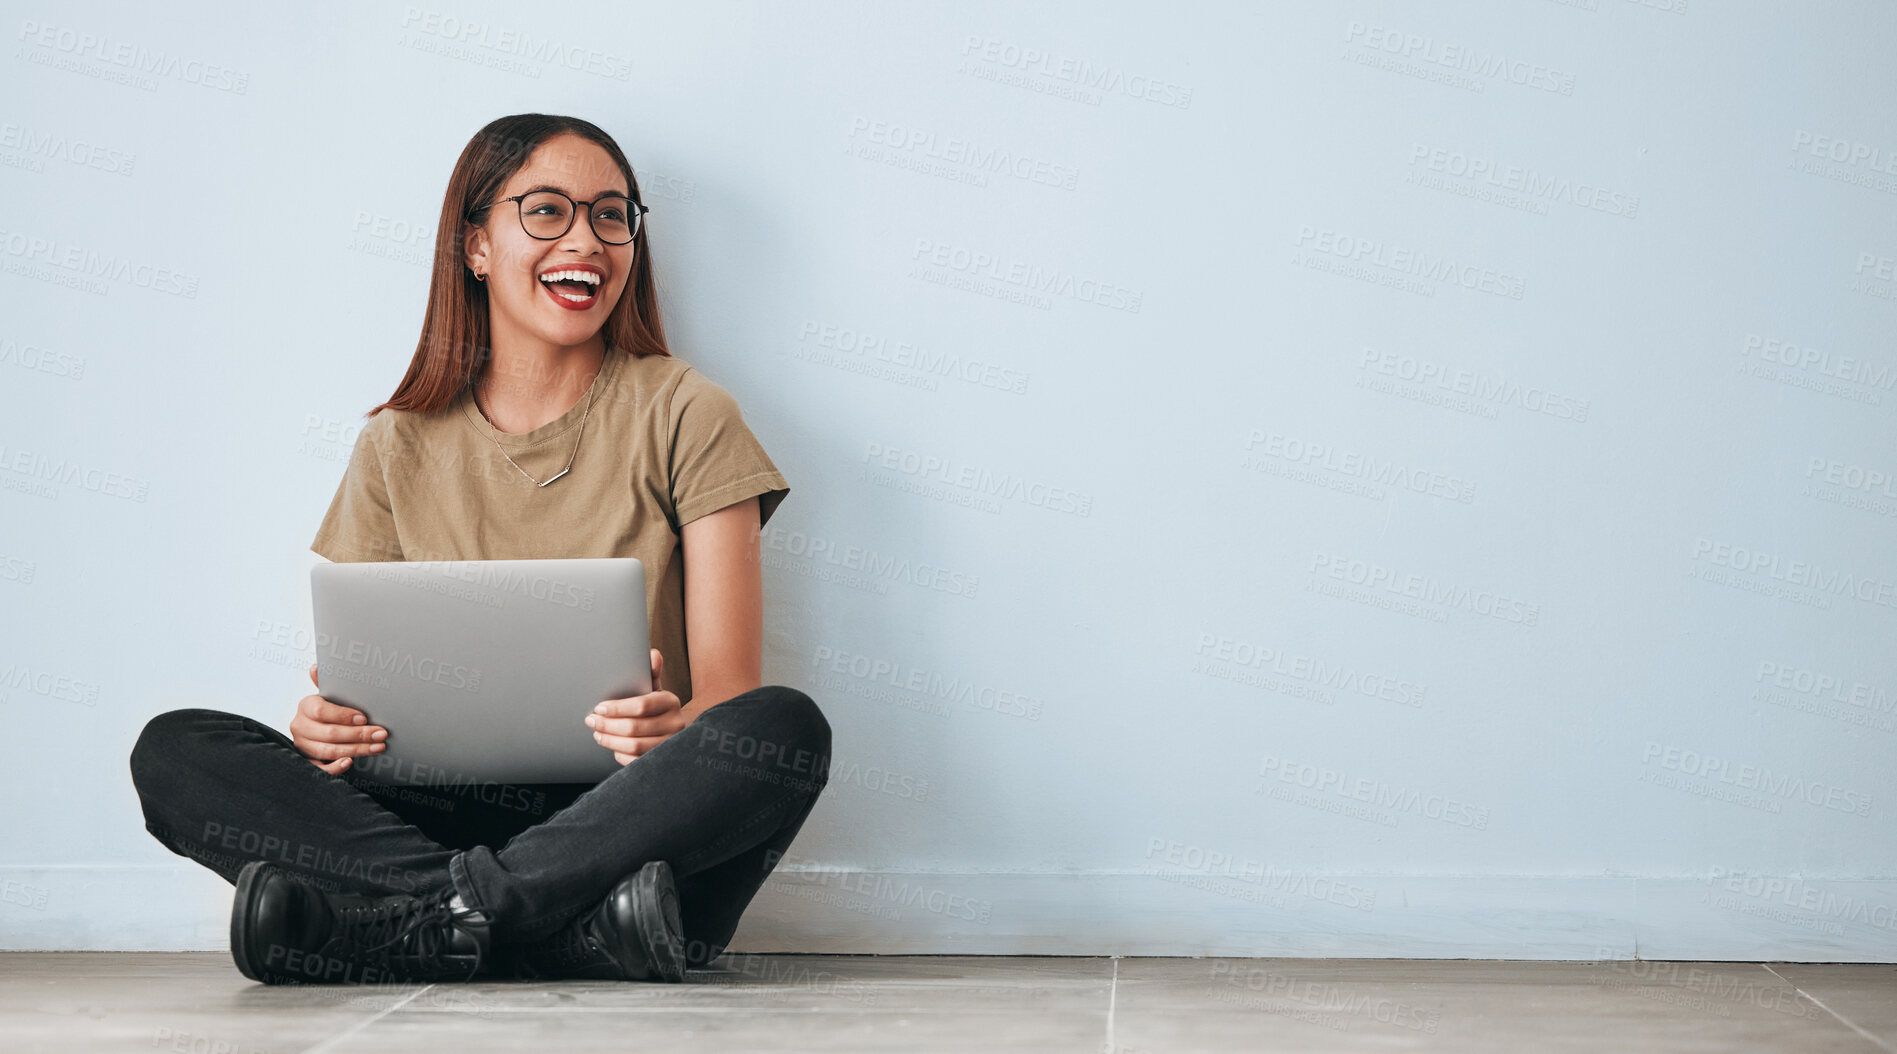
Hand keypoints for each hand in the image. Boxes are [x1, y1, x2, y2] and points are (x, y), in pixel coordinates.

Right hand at [290, 662, 386, 774]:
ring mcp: (302, 745)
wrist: (322, 727)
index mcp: (306, 706)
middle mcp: (300, 726)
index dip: (343, 715)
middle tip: (381, 734)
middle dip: (358, 735)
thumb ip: (326, 682)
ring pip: (328, 750)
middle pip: (329, 733)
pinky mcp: (306, 761)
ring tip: (377, 747)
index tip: (364, 718)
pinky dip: (334, 767)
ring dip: (356, 750)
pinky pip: (319, 768)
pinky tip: (350, 762)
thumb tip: (316, 667)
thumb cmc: (332, 709)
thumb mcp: (332, 694)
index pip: (322, 711)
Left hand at [585, 648, 686, 764]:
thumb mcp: (655, 689)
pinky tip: (612, 746)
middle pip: (634, 728)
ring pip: (635, 746)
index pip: (641, 706)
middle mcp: (674, 724)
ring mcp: (670, 744)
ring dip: (610, 740)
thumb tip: (653, 654)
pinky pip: (637, 761)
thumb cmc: (658, 707)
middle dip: (607, 725)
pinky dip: (620, 754)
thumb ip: (651, 673)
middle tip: (591, 721)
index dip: (617, 709)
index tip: (598, 708)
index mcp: (670, 701)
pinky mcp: (663, 760)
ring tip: (597, 733)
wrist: (677, 730)